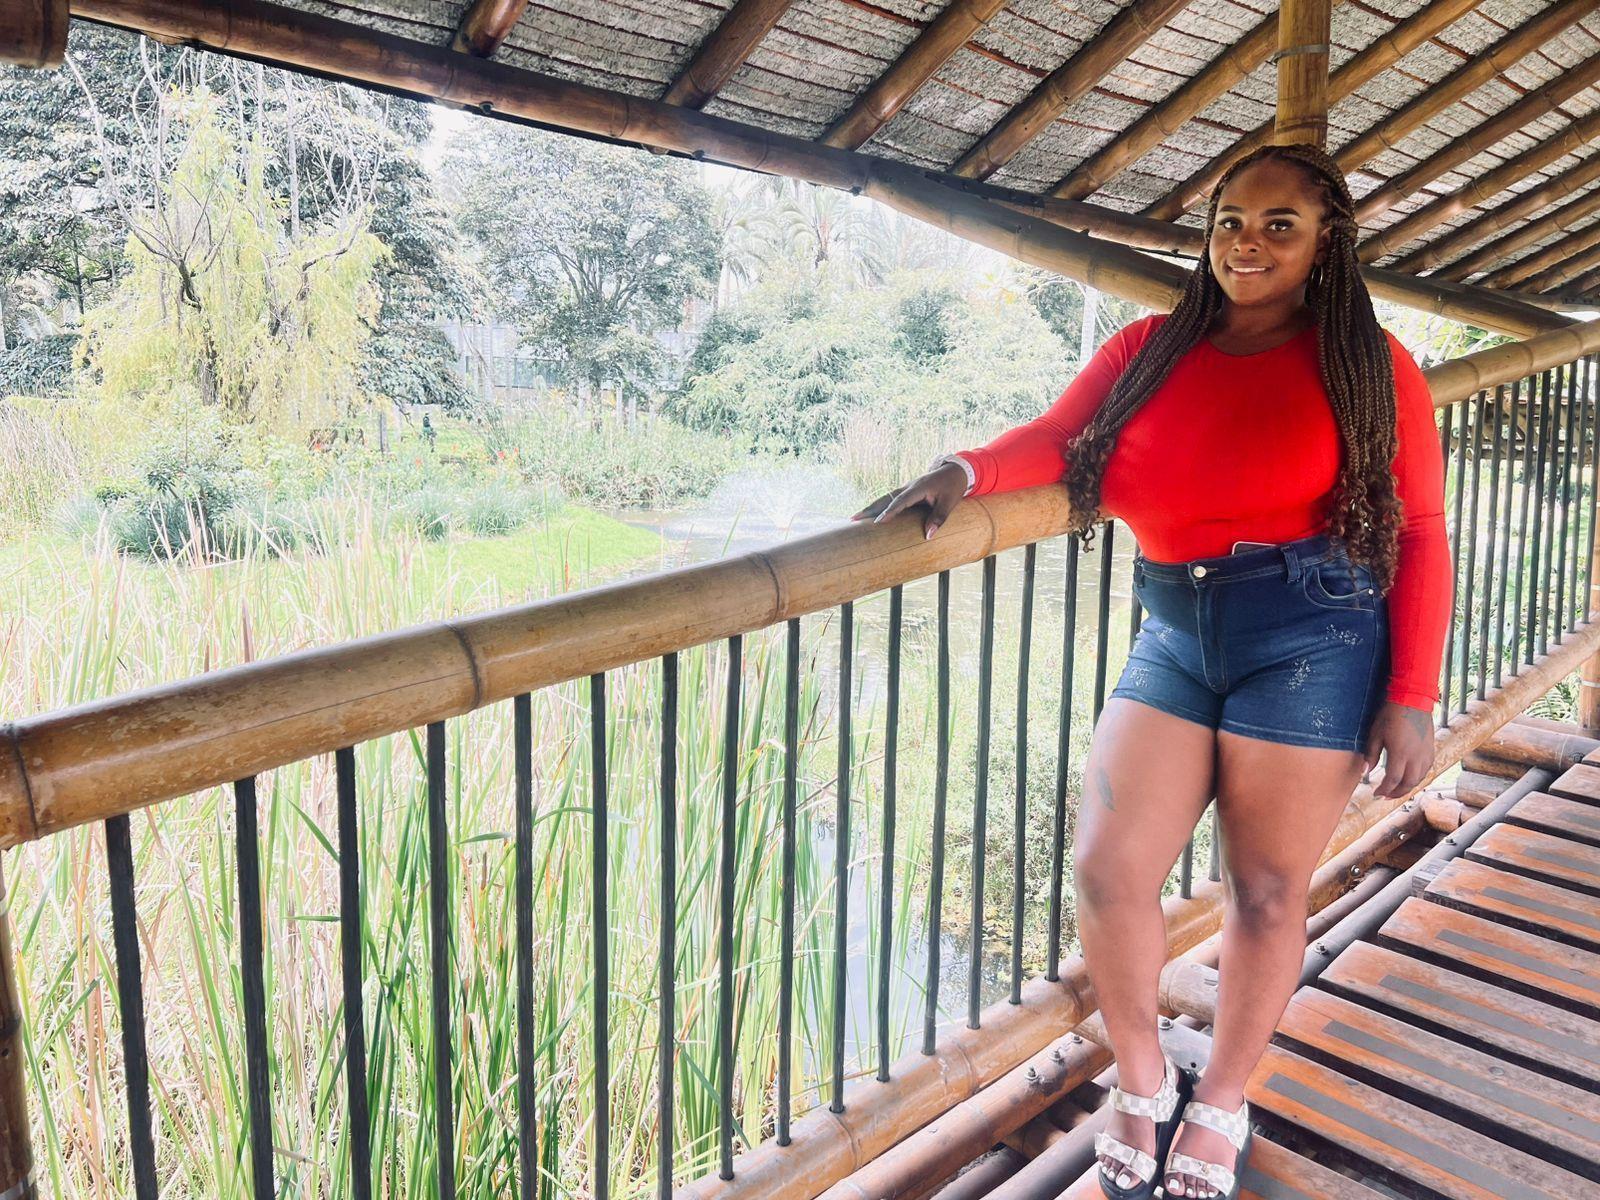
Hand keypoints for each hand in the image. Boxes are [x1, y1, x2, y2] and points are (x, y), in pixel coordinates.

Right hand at [849, 461, 969, 539]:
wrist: (955, 471)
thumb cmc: (952, 487)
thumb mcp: (949, 503)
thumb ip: (938, 518)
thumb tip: (928, 536)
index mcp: (918, 487)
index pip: (900, 501)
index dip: (889, 512)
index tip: (878, 522)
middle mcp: (909, 486)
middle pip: (886, 498)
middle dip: (870, 508)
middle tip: (853, 519)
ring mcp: (906, 488)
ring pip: (885, 498)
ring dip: (871, 507)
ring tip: (855, 518)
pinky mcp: (907, 492)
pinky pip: (890, 499)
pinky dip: (878, 506)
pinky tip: (870, 514)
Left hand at [1362, 701, 1433, 798]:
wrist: (1412, 700)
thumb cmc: (1390, 715)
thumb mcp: (1375, 734)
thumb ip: (1371, 755)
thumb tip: (1365, 772)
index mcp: (1400, 753)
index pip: (1393, 780)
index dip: (1384, 790)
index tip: (1376, 793)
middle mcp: (1415, 757)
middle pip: (1408, 783)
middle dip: (1396, 793)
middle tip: (1385, 796)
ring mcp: (1425, 754)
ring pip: (1419, 779)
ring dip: (1407, 787)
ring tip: (1395, 790)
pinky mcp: (1431, 749)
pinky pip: (1426, 770)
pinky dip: (1417, 778)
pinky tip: (1409, 778)